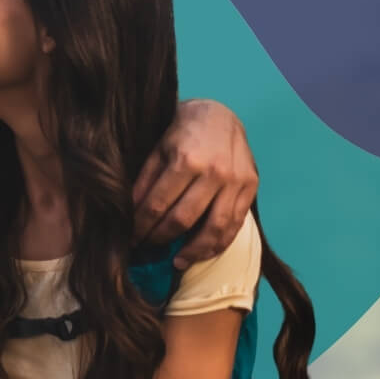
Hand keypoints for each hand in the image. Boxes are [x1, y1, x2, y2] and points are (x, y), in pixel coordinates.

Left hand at [132, 99, 257, 267]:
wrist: (219, 116)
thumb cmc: (181, 131)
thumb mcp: (157, 150)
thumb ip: (144, 181)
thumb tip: (128, 214)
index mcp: (185, 160)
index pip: (157, 205)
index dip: (141, 227)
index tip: (131, 239)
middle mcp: (214, 172)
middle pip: (182, 220)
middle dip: (160, 239)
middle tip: (147, 249)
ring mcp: (236, 181)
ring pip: (214, 228)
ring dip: (193, 251)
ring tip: (176, 263)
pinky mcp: (251, 187)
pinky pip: (235, 224)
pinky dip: (219, 244)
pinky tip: (203, 253)